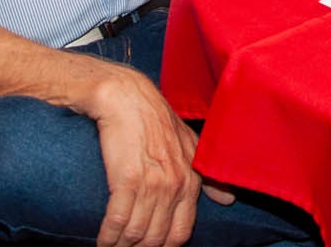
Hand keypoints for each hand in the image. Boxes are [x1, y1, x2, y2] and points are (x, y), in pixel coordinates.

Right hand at [90, 64, 202, 246]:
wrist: (128, 98)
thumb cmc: (157, 120)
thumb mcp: (192, 145)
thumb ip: (208, 177)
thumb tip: (228, 200)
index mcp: (191, 180)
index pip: (181, 232)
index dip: (164, 246)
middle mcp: (175, 185)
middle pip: (157, 238)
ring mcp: (152, 183)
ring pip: (136, 234)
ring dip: (120, 246)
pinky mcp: (127, 179)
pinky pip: (117, 221)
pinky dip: (107, 236)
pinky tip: (102, 241)